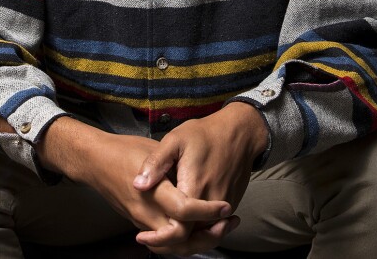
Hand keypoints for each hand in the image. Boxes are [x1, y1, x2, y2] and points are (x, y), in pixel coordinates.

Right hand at [36, 117, 231, 253]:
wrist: (95, 162)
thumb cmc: (125, 151)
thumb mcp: (152, 149)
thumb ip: (173, 167)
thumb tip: (197, 178)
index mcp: (152, 191)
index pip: (184, 211)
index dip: (207, 211)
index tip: (224, 206)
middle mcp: (147, 212)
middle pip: (181, 238)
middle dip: (209, 235)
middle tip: (230, 221)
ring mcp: (142, 222)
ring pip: (174, 244)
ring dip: (200, 240)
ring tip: (221, 227)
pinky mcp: (141, 224)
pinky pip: (166, 239)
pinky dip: (187, 239)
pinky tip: (202, 227)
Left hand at [132, 103, 267, 251]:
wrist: (239, 133)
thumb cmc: (205, 134)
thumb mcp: (175, 140)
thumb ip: (156, 163)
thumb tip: (138, 185)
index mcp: (194, 188)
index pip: (177, 228)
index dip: (159, 238)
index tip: (142, 238)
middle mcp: (211, 203)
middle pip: (191, 237)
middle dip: (169, 243)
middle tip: (148, 239)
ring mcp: (224, 205)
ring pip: (203, 234)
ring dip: (184, 239)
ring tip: (162, 235)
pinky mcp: (231, 203)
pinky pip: (213, 224)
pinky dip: (198, 229)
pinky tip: (182, 223)